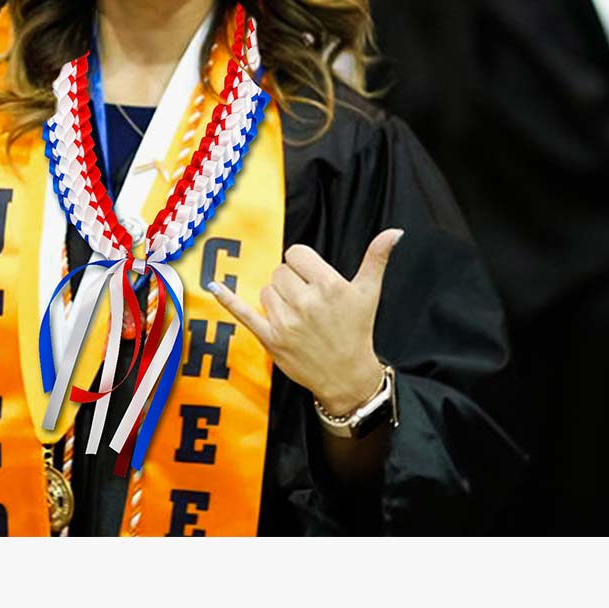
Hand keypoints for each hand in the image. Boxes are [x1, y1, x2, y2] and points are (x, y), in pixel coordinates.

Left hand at [208, 228, 403, 415]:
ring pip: (266, 290)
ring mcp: (286, 322)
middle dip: (291, 282)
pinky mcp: (270, 339)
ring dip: (277, 298)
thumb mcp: (369, 293)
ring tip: (298, 314)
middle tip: (308, 301)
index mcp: (328, 285)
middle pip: (280, 272)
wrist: (348, 376)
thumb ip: (377, 258)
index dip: (303, 264)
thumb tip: (395, 231)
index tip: (313, 278)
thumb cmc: (357, 330)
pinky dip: (228, 300)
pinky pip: (244, 313)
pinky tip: (213, 286)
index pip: (296, 254)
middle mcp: (305, 302)